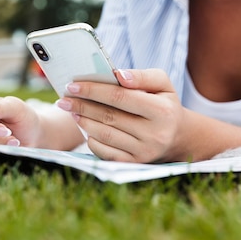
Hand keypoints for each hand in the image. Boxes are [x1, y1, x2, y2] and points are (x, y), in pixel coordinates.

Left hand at [56, 69, 186, 162]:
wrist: (177, 137)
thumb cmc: (164, 104)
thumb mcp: (162, 84)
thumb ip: (142, 76)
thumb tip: (118, 75)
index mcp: (162, 111)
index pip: (120, 97)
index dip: (94, 90)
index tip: (73, 85)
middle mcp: (154, 134)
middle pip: (108, 116)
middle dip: (82, 105)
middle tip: (63, 98)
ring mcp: (143, 152)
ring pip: (104, 135)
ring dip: (82, 121)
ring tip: (71, 110)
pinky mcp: (134, 164)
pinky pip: (104, 152)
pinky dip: (90, 139)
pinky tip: (84, 127)